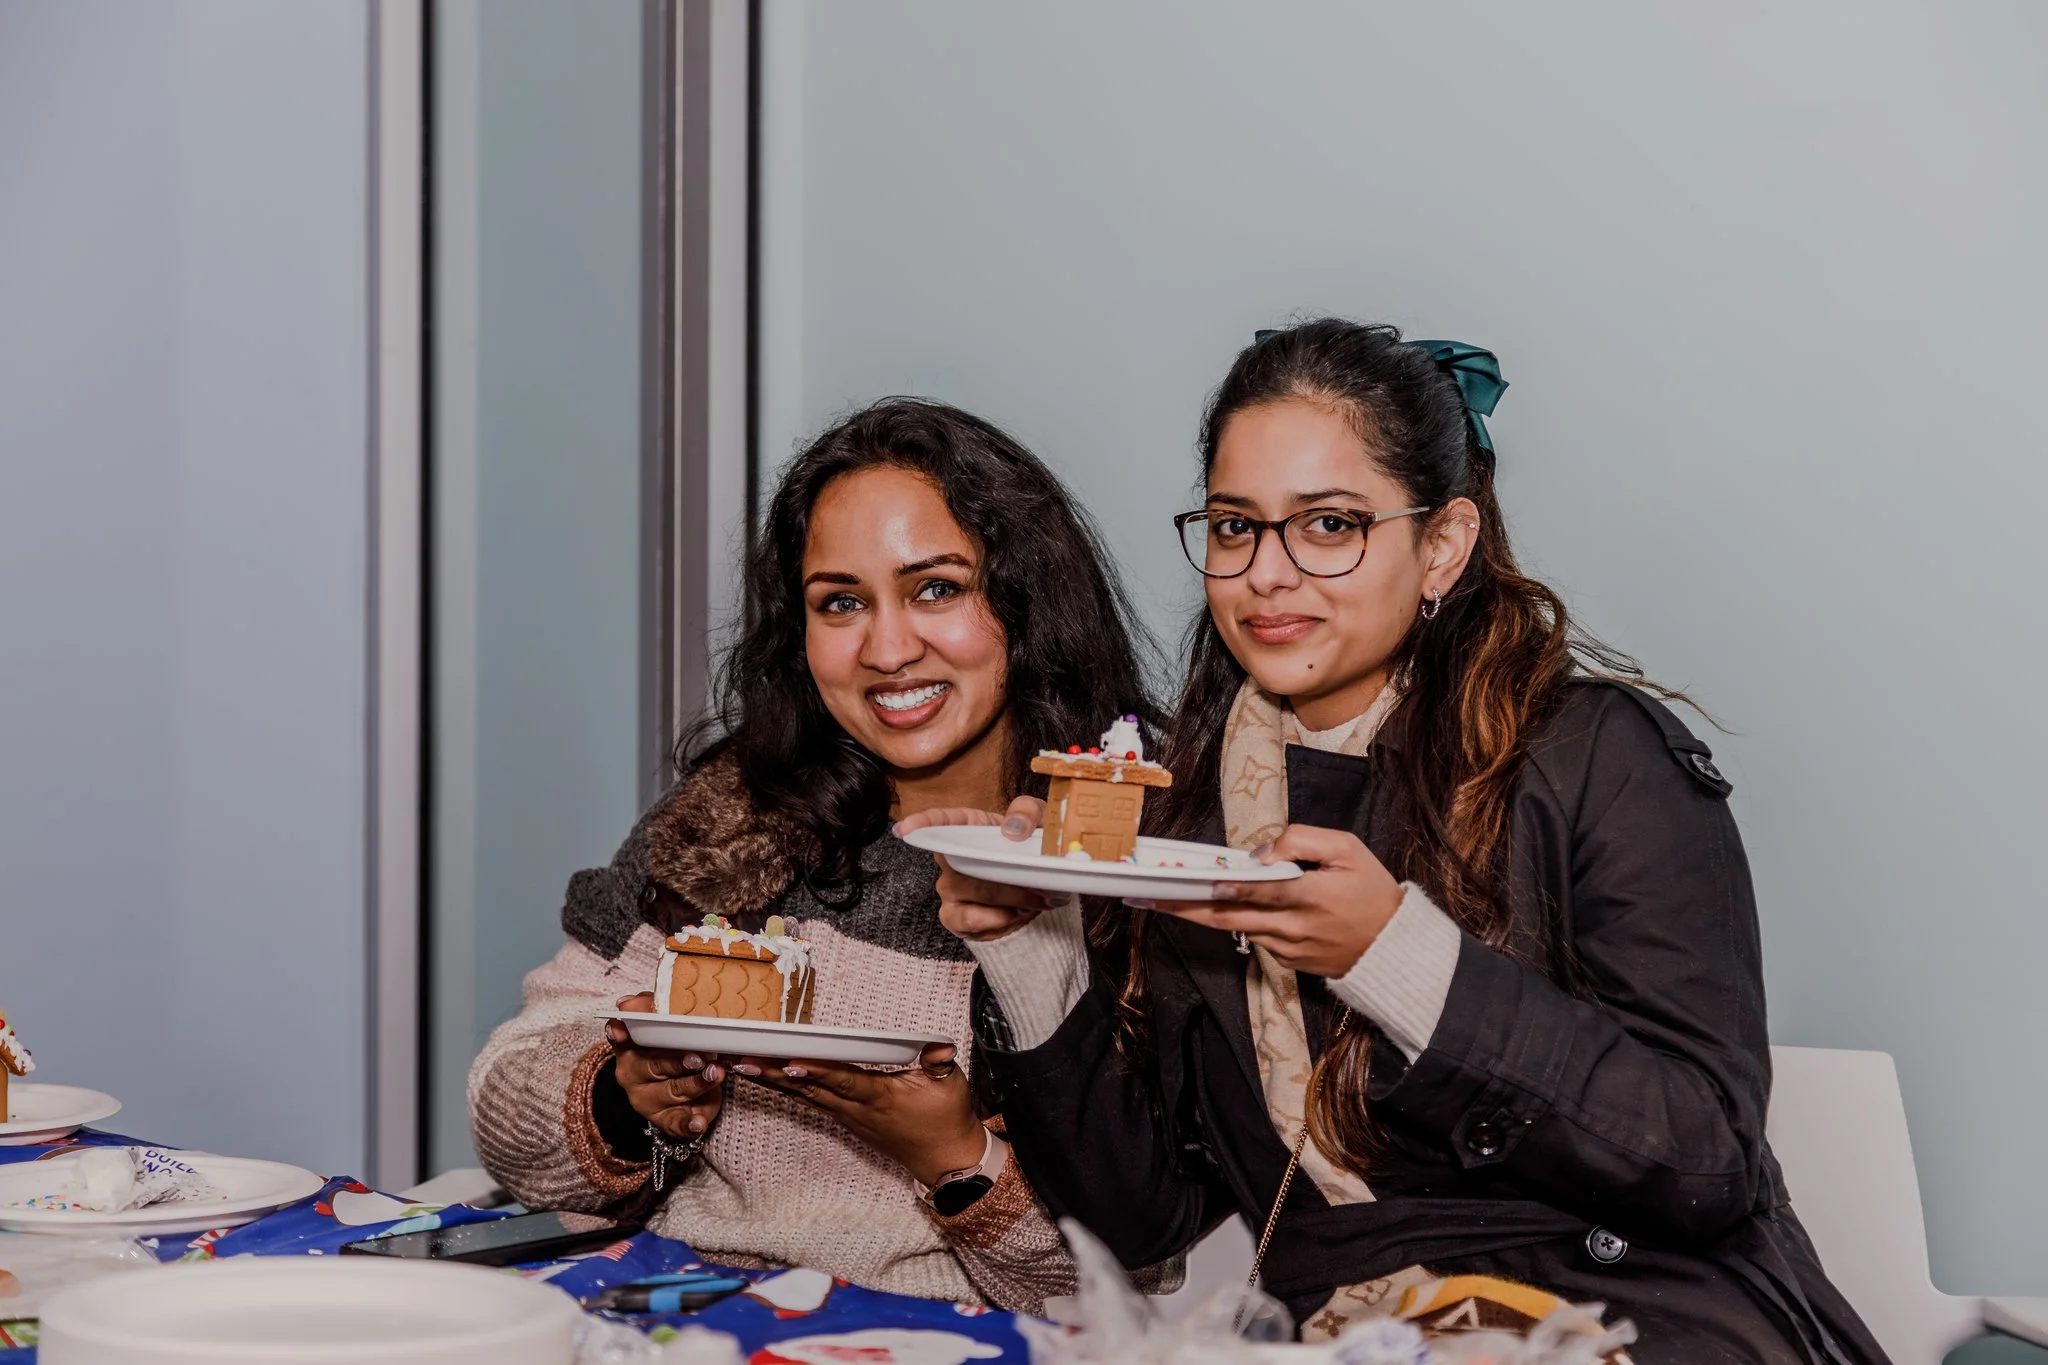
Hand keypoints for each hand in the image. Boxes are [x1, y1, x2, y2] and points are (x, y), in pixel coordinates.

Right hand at [607, 992, 724, 1140]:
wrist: (685, 1091)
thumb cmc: (674, 1050)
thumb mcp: (666, 1026)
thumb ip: (652, 1010)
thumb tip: (626, 1003)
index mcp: (630, 1048)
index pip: (621, 1039)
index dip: (620, 1034)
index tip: (620, 1030)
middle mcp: (635, 1076)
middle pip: (656, 1065)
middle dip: (679, 1060)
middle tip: (701, 1055)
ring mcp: (650, 1101)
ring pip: (674, 1091)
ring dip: (697, 1083)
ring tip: (716, 1073)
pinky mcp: (667, 1121)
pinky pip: (677, 1124)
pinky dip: (689, 1124)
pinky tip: (698, 1122)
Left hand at [730, 1043, 988, 1187]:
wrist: (945, 1160)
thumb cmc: (948, 1119)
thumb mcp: (952, 1086)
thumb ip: (940, 1062)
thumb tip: (940, 1047)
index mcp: (881, 1098)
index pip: (845, 1081)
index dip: (818, 1072)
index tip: (790, 1063)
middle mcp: (858, 1110)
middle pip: (811, 1088)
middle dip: (775, 1074)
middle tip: (741, 1059)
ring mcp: (850, 1117)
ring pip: (805, 1096)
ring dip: (773, 1080)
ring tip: (741, 1064)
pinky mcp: (848, 1120)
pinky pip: (812, 1101)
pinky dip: (789, 1088)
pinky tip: (769, 1077)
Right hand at [897, 796, 1062, 941]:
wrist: (1043, 890)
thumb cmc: (1034, 849)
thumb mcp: (1042, 821)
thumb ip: (1029, 812)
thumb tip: (1013, 829)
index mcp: (967, 827)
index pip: (938, 821)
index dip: (921, 824)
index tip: (905, 828)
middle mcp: (951, 858)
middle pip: (960, 862)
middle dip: (1004, 875)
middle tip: (1041, 884)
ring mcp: (950, 888)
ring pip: (969, 891)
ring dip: (1008, 897)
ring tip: (1038, 899)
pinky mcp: (956, 918)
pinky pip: (964, 920)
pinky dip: (992, 919)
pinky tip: (1013, 915)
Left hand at [1139, 825, 1403, 977]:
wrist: (1393, 947)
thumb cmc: (1373, 891)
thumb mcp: (1348, 849)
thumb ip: (1303, 840)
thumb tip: (1261, 852)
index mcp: (1310, 896)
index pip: (1260, 891)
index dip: (1227, 887)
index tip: (1196, 882)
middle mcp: (1293, 928)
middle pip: (1230, 917)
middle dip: (1186, 907)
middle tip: (1150, 898)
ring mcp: (1288, 949)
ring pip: (1235, 929)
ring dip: (1199, 915)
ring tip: (1162, 900)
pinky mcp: (1288, 962)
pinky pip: (1254, 938)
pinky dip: (1233, 922)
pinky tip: (1212, 907)